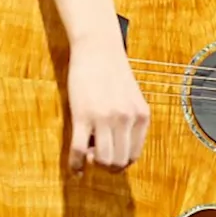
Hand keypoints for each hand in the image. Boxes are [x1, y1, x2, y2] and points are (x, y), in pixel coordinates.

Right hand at [66, 31, 150, 173]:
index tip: (110, 157)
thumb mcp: (132, 98)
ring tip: (85, 155)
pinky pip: (78, 150)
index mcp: (141, 116)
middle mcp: (127, 119)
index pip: (134, 155)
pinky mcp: (83, 115)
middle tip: (95, 157)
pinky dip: (75, 165)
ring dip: (92, 164)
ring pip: (101, 160)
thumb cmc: (113, 72)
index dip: (121, 162)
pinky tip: (74, 168)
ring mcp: (105, 118)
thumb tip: (120, 149)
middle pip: (119, 162)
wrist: (98, 48)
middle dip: (107, 167)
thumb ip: (131, 121)